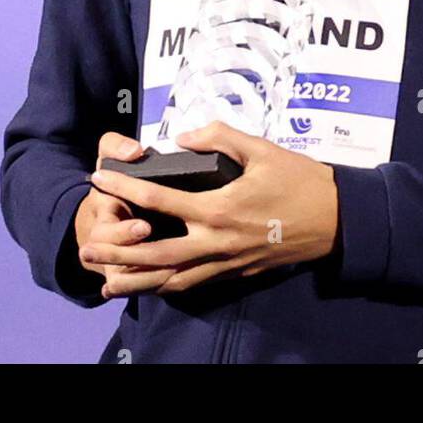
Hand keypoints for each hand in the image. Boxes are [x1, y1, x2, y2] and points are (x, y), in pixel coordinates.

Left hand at [80, 121, 339, 297]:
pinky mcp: (236, 272)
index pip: (159, 200)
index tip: (99, 178)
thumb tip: (185, 135)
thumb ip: (219, 136)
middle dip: (117, 251)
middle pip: (154, 253)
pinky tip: (150, 286)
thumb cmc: (299, 180)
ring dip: (136, 281)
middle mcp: (215, 241)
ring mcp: (225, 262)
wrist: (337, 220)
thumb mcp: (261, 148)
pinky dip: (167, 287)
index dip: (125, 188)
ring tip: (105, 281)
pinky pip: (194, 284)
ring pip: (171, 278)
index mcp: (217, 208)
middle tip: (86, 245)